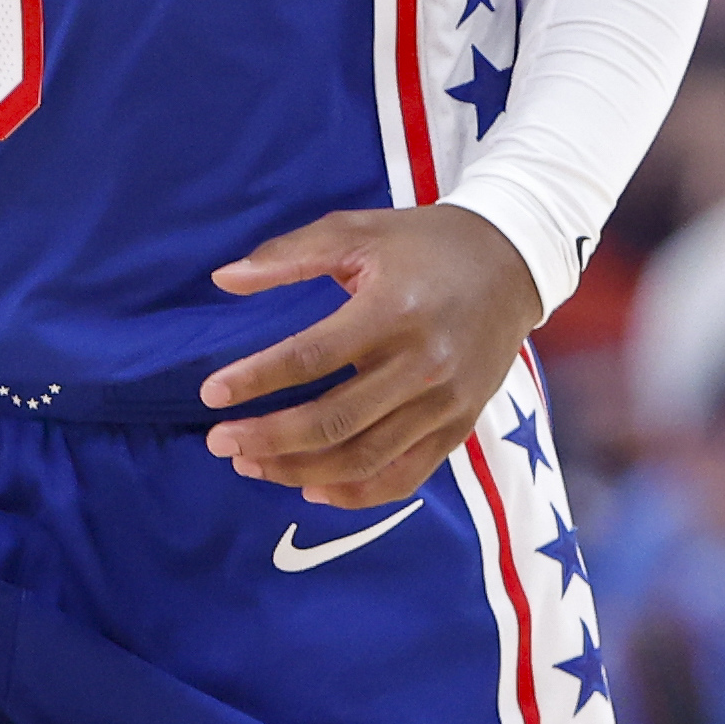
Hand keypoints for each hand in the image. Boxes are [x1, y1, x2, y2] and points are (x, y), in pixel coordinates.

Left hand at [196, 206, 542, 507]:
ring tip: (250, 464)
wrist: (512, 262)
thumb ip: (289, 254)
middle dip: (267, 438)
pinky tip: (311, 486)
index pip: (311, 356)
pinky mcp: (459, 427)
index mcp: (392, 310)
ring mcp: (445, 403)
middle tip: (219, 442)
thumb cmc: (423, 243)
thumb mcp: (357, 230)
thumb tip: (223, 279)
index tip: (211, 394)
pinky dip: (355, 493)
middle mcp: (422, 364)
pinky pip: (404, 477)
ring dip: (299, 470)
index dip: (256, 379)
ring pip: (363, 459)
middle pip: (333, 421)